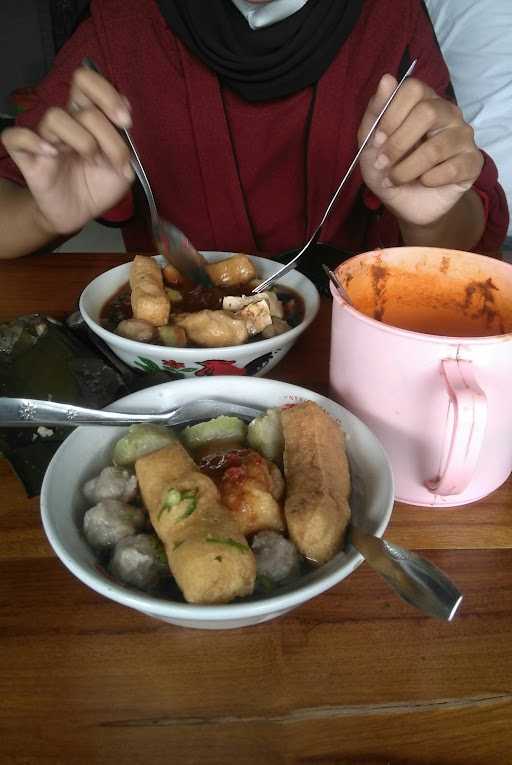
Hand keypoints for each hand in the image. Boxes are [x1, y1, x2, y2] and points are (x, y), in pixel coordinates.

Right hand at [0, 67, 134, 236]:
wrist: (78, 213)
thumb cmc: (97, 186)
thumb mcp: (123, 171)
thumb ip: (126, 146)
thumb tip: (124, 116)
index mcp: (87, 118)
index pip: (87, 83)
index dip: (107, 94)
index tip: (126, 122)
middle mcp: (66, 122)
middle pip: (78, 94)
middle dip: (105, 125)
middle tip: (117, 153)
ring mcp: (45, 137)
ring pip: (55, 116)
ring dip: (83, 140)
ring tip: (91, 160)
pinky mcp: (27, 157)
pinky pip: (16, 137)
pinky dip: (33, 142)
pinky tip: (51, 155)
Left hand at [358, 75, 483, 225]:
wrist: (407, 205)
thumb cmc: (389, 169)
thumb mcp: (371, 145)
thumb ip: (375, 114)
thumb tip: (387, 79)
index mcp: (423, 102)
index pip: (413, 88)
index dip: (391, 114)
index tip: (378, 140)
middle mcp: (447, 113)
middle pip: (426, 112)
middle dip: (398, 144)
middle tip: (384, 163)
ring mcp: (463, 136)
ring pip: (435, 147)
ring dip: (407, 169)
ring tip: (395, 180)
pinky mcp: (472, 162)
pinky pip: (452, 169)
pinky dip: (429, 180)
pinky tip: (423, 183)